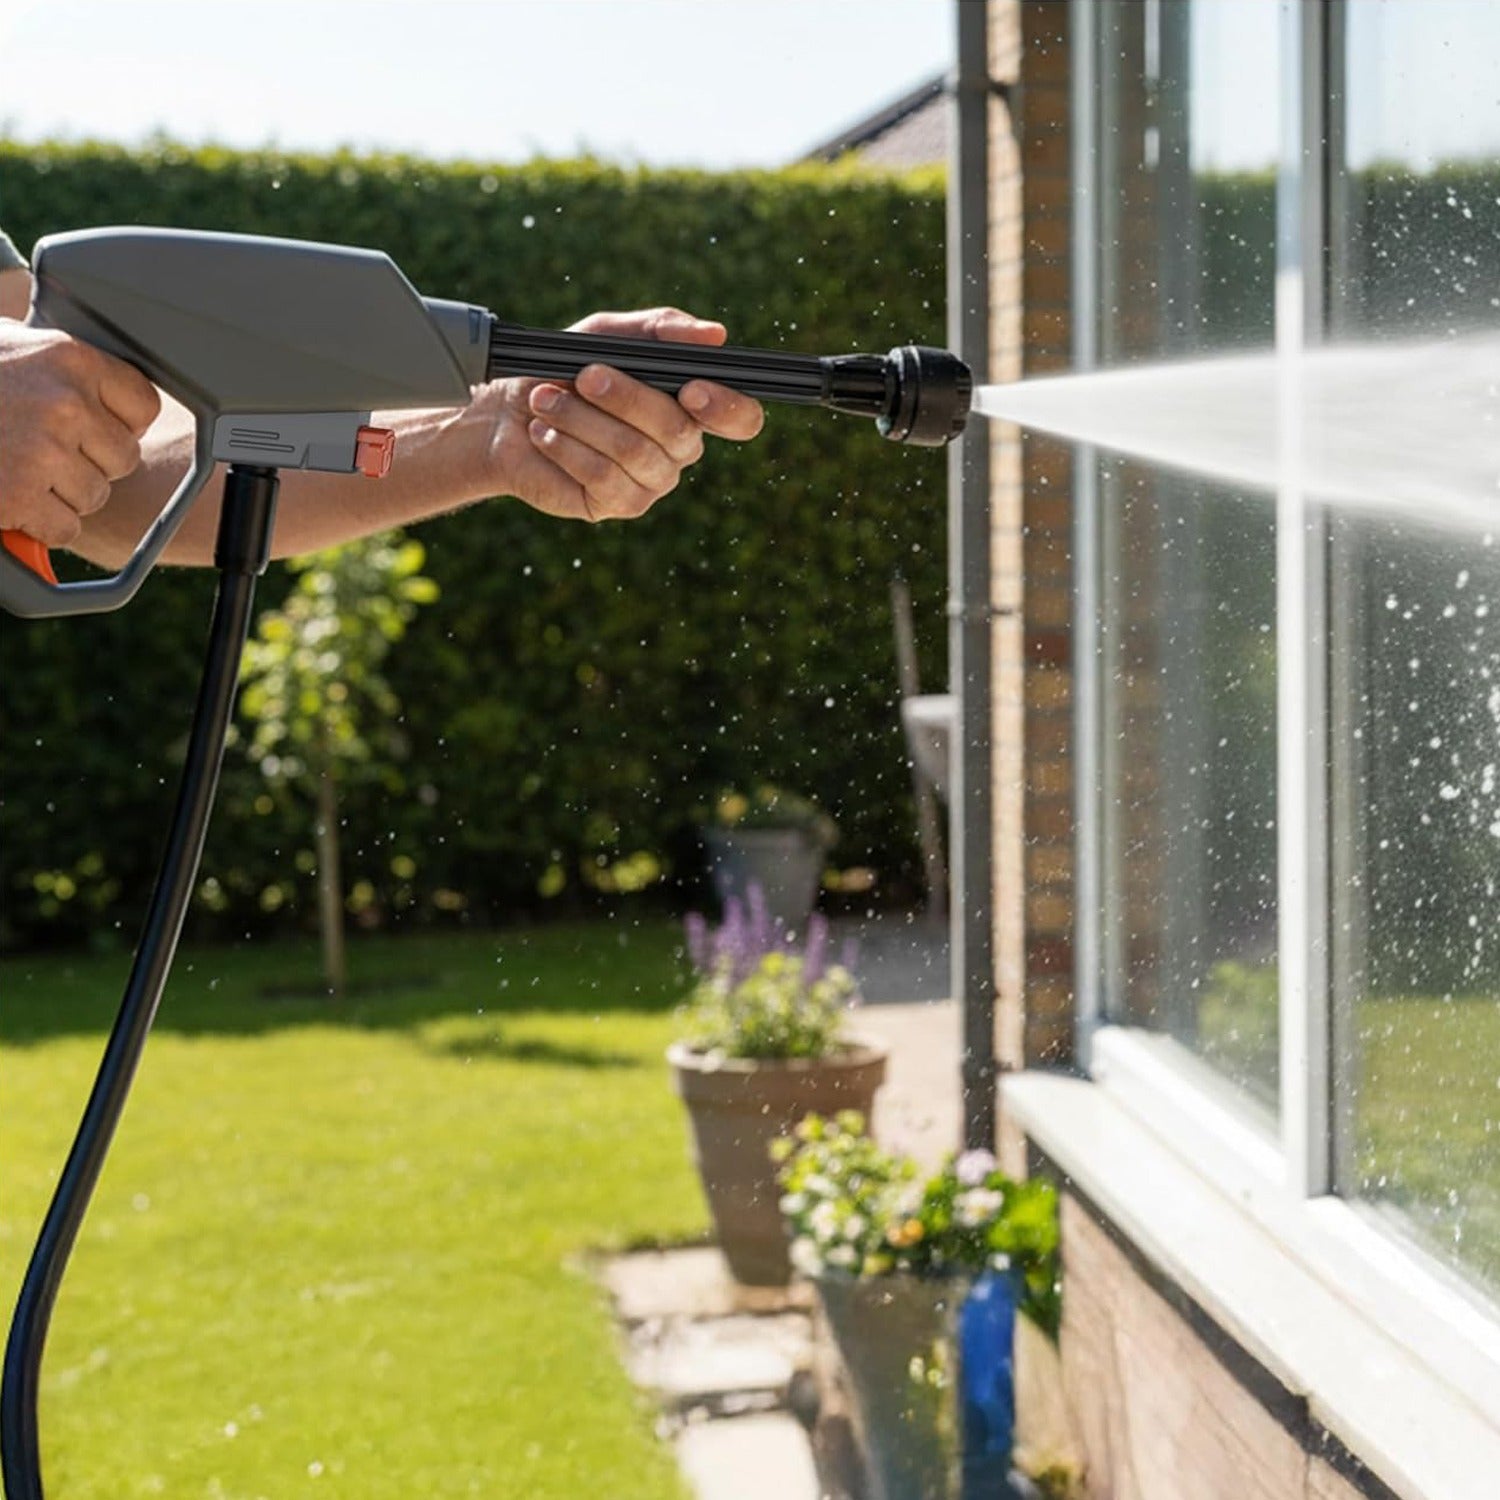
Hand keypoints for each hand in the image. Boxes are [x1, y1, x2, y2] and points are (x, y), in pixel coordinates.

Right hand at [0, 322, 160, 548]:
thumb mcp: (11, 345)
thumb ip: (61, 368)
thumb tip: (114, 399)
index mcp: (69, 358)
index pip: (141, 403)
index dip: (119, 422)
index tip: (93, 427)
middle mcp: (64, 402)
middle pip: (123, 458)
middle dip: (89, 462)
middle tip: (42, 450)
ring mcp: (42, 451)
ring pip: (95, 495)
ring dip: (62, 494)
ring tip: (19, 468)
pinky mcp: (19, 495)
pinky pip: (65, 528)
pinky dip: (40, 524)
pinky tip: (11, 496)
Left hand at [474, 308, 764, 521]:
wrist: (505, 413)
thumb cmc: (564, 370)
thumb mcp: (608, 334)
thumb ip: (660, 329)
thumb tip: (716, 335)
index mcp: (690, 407)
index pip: (741, 419)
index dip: (727, 408)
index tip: (693, 388)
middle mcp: (679, 449)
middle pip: (678, 431)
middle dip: (626, 397)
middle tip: (583, 376)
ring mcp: (651, 481)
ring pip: (634, 452)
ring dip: (583, 419)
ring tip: (545, 400)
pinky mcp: (616, 504)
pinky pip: (603, 477)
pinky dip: (567, 447)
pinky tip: (544, 434)